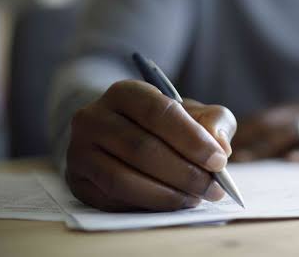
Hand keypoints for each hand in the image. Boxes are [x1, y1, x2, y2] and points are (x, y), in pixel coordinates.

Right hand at [65, 80, 236, 211]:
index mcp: (125, 92)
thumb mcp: (192, 112)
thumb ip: (214, 121)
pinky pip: (112, 200)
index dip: (191, 138)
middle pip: (141, 148)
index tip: (219, 160)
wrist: (117, 135)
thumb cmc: (163, 123)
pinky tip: (171, 204)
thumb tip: (220, 145)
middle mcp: (94, 117)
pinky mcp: (77, 181)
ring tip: (195, 198)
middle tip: (213, 188)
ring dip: (166, 195)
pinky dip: (147, 206)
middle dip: (184, 172)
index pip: (158, 112)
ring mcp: (79, 150)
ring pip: (123, 179)